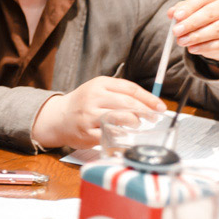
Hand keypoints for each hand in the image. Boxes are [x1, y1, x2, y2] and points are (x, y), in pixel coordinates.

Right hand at [32, 77, 165, 149]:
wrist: (58, 117)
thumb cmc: (83, 104)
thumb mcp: (98, 90)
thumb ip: (120, 93)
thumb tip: (149, 103)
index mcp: (99, 84)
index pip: (130, 88)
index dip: (148, 98)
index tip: (160, 106)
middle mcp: (93, 98)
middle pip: (128, 103)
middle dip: (145, 111)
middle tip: (154, 117)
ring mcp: (90, 116)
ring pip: (121, 117)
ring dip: (135, 121)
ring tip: (137, 123)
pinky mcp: (88, 133)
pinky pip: (112, 134)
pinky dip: (123, 134)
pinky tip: (125, 133)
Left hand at [169, 0, 218, 61]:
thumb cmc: (204, 17)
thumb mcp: (191, 9)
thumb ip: (181, 10)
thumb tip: (172, 13)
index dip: (189, 7)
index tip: (176, 16)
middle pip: (210, 13)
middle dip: (191, 23)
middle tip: (176, 31)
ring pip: (217, 29)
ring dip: (197, 37)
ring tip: (182, 42)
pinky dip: (205, 47)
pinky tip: (193, 49)